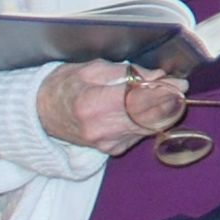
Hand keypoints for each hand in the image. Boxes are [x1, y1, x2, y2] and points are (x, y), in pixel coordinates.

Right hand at [37, 63, 168, 155]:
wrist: (38, 114)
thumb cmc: (63, 86)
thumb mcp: (92, 69)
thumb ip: (127, 73)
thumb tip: (157, 76)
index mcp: (94, 103)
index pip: (142, 99)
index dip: (166, 91)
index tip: (181, 82)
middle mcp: (101, 128)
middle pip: (150, 116)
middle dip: (170, 101)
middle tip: (180, 87)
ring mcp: (105, 142)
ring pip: (148, 127)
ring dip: (163, 111)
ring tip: (168, 94)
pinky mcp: (109, 150)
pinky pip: (138, 134)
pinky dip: (148, 121)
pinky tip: (148, 109)